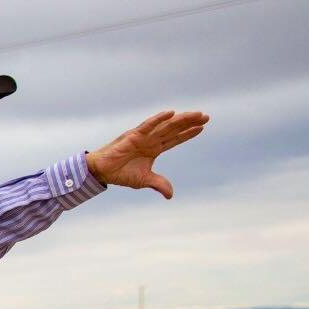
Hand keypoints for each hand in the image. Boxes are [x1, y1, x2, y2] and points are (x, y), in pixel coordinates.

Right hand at [86, 110, 208, 198]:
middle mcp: (151, 140)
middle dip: (190, 123)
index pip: (175, 139)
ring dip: (181, 119)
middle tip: (206, 116)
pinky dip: (159, 119)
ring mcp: (143, 136)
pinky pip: (148, 125)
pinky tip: (171, 113)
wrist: (102, 172)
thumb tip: (170, 195)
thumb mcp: (144, 180)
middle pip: (174, 129)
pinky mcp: (133, 135)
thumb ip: (159, 184)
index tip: (202, 127)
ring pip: (166, 125)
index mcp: (154, 149)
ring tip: (196, 114)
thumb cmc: (120, 173)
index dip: (188, 134)